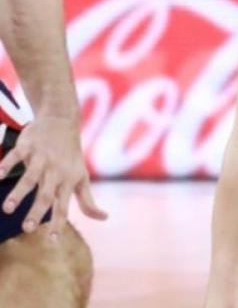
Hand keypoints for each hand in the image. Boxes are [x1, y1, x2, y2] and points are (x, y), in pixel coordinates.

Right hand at [0, 118, 106, 238]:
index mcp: (67, 181)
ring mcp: (40, 158)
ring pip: (29, 178)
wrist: (62, 121)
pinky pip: (15, 156)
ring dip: (18, 193)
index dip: (59, 222)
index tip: (52, 240)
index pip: (64, 205)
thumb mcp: (82, 177)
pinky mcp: (27, 146)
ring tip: (7, 209)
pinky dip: (6, 165)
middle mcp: (55, 171)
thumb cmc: (71, 156)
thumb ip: (88, 200)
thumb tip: (104, 218)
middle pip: (46, 194)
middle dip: (37, 211)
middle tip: (27, 228)